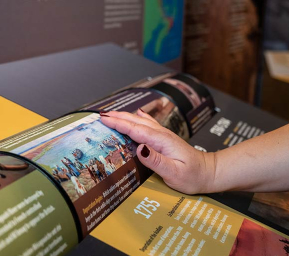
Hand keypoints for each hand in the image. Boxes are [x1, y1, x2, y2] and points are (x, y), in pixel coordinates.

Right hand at [100, 110, 216, 193]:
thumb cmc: (192, 176)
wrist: (209, 172)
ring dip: (125, 116)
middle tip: (101, 115)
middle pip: (136, 121)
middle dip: (118, 117)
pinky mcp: (164, 138)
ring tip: (111, 114)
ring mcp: (163, 135)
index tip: (104, 119)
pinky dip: (137, 118)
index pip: (135, 129)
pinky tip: (136, 113)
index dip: (118, 123)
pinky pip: (147, 124)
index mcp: (161, 141)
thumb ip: (156, 160)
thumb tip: (139, 148)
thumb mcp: (174, 172)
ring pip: (140, 121)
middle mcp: (161, 134)